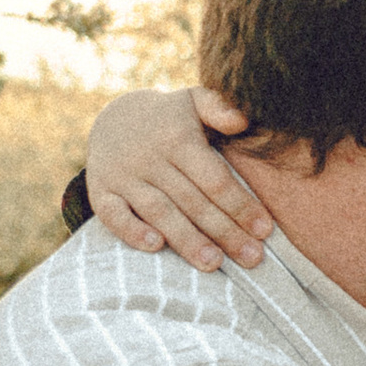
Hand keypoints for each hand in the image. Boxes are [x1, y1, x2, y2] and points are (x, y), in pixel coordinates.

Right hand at [87, 85, 268, 269]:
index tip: (265, 230)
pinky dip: (132, 231)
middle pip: (192, 201)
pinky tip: (156, 247)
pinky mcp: (100, 190)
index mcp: (178, 138)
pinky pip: (113, 214)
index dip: (240, 205)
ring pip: (159, 212)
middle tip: (252, 258)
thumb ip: (219, 107)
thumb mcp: (194, 101)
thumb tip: (242, 120)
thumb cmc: (170, 118)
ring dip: (186, 240)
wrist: (114, 118)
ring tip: (214, 264)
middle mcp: (150, 158)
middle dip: (224, 232)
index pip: (215, 179)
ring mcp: (123, 175)